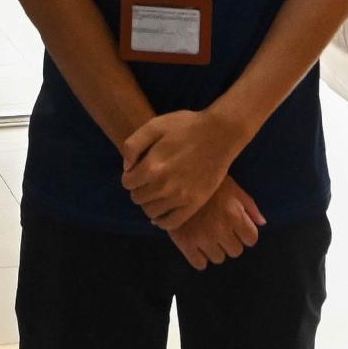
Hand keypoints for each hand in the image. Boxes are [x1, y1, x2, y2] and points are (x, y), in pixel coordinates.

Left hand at [120, 107, 247, 230]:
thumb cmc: (186, 127)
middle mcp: (164, 186)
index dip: (130, 176)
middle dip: (139, 189)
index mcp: (152, 167)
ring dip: (149, 203)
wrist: (220, 134)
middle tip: (149, 180)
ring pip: (151, 212)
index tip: (138, 171)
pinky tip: (163, 211)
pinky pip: (170, 223)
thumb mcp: (155, 125)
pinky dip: (162, 221)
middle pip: (137, 199)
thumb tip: (127, 169)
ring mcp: (180, 197)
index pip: (127, 183)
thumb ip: (133, 145)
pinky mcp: (194, 204)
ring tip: (157, 192)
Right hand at [164, 180, 263, 268]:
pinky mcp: (184, 243)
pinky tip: (196, 245)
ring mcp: (202, 238)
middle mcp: (220, 230)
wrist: (175, 180)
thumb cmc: (208, 182)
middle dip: (230, 241)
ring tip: (207, 235)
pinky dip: (199, 257)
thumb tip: (262, 223)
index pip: (251, 239)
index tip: (237, 228)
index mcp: (234, 215)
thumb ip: (250, 206)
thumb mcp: (233, 187)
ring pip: (218, 258)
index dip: (245, 234)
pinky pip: (199, 264)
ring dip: (215, 249)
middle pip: (235, 251)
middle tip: (220, 230)